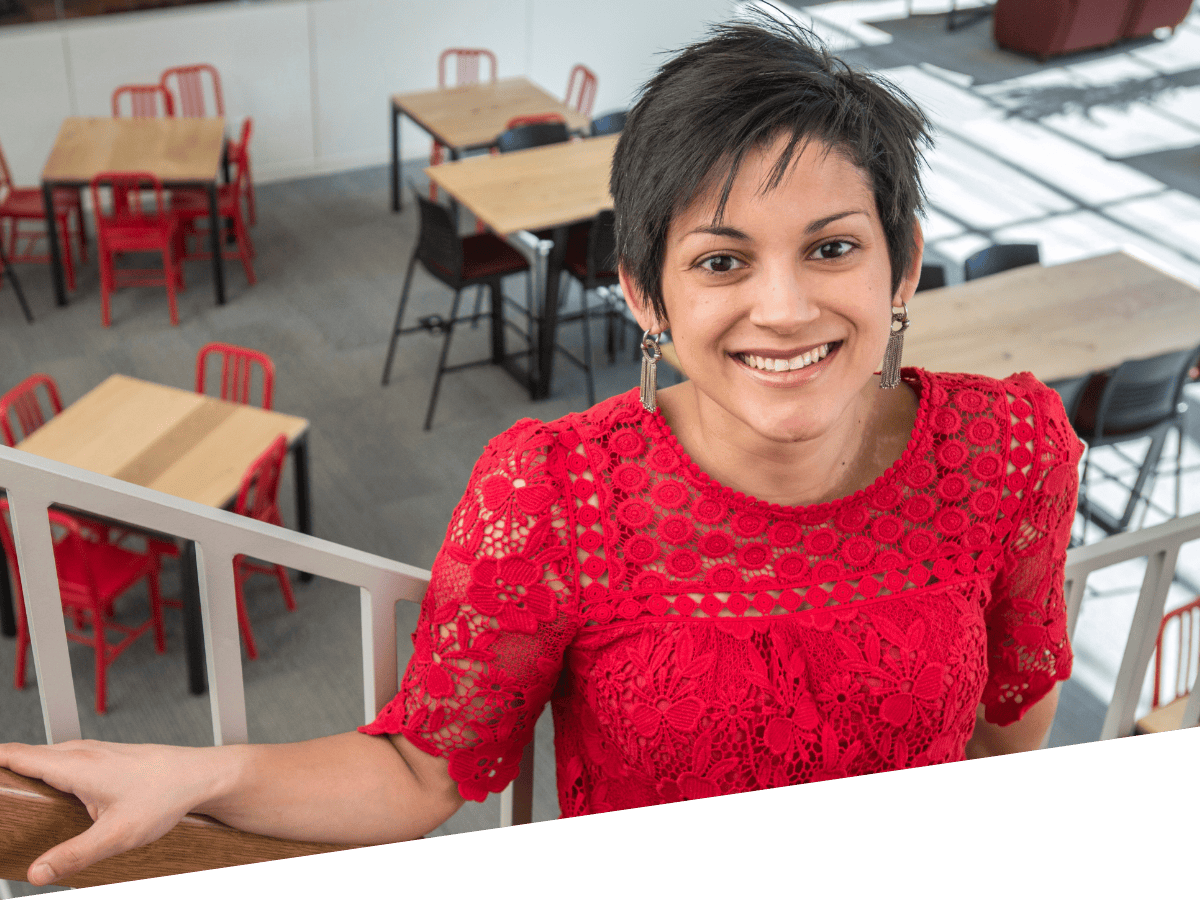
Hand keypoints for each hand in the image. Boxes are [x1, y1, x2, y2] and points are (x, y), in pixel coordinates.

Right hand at [0, 740, 225, 885]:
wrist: (200, 776)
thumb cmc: (166, 797)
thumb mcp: (117, 835)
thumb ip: (74, 856)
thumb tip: (37, 874)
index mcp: (75, 765)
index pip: (15, 755)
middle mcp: (80, 752)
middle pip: (24, 757)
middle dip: (2, 776)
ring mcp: (92, 752)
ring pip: (45, 759)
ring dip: (24, 774)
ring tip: (10, 801)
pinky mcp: (102, 758)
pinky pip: (62, 762)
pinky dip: (45, 774)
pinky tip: (47, 794)